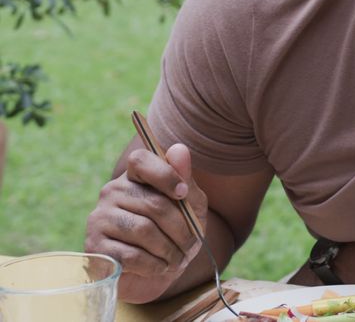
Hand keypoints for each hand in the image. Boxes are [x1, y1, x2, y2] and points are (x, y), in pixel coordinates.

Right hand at [85, 143, 207, 302]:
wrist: (153, 273)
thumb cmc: (174, 234)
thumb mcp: (191, 208)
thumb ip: (186, 180)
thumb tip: (179, 149)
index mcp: (135, 177)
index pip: (140, 160)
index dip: (165, 174)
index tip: (183, 194)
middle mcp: (112, 192)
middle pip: (154, 204)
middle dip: (182, 229)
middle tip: (191, 244)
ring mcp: (100, 218)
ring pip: (144, 230)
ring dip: (169, 249)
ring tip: (177, 259)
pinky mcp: (94, 246)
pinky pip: (131, 255)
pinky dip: (154, 265)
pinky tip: (160, 267)